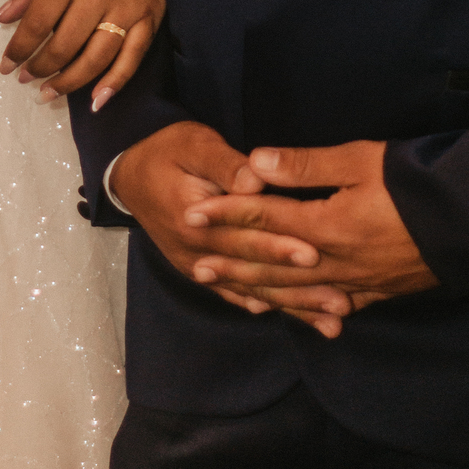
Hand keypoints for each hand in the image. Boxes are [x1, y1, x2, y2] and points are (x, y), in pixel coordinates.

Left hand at [0, 0, 164, 107]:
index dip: (18, 48)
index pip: (37, 21)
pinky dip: (114, 83)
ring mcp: (127, 6)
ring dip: (69, 82)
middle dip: (40, 68)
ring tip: (50, 92)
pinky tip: (96, 100)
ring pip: (96, 58)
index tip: (6, 65)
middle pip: (64, 44)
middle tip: (26, 79)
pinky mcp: (150, 16)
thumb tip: (0, 20)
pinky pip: (132, 58)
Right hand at [110, 122, 351, 337]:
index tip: (315, 255)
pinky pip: (233, 292)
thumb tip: (256, 181)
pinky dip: (259, 304)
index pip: (244, 235)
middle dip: (300, 289)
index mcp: (195, 219)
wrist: (128, 175)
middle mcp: (197, 252)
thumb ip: (224, 163)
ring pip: (251, 290)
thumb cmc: (166, 150)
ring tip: (331, 324)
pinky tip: (284, 315)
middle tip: (341, 303)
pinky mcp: (200, 270)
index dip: (279, 244)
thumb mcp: (193, 144)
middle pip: (254, 271)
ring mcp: (197, 265)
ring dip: (292, 308)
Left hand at [185, 140, 437, 332]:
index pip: (263, 221)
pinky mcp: (383, 291)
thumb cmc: (415, 182)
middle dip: (233, 264)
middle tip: (196, 265)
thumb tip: (255, 163)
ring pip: (299, 293)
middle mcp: (336, 262)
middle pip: (273, 266)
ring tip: (233, 292)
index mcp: (326, 227)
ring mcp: (360, 283)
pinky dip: (309, 310)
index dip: (225, 216)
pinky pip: (335, 305)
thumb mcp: (358, 160)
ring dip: (262, 291)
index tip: (191, 215)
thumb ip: (304, 166)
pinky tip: (299, 312)